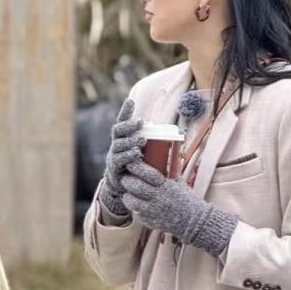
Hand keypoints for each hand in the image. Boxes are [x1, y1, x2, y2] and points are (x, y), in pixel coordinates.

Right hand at [98, 98, 143, 215]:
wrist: (125, 188)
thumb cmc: (139, 168)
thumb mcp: (146, 154)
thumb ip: (153, 144)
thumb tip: (177, 136)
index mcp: (123, 139)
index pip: (121, 122)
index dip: (125, 112)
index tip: (131, 101)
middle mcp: (116, 146)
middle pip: (118, 131)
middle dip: (128, 125)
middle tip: (140, 123)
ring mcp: (113, 157)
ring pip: (118, 145)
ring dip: (130, 141)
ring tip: (141, 140)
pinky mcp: (115, 169)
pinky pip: (119, 160)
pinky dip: (128, 156)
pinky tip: (136, 154)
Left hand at [120, 161, 237, 257]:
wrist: (194, 222)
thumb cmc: (188, 200)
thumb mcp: (179, 183)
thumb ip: (169, 173)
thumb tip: (161, 160)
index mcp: (166, 186)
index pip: (147, 173)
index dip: (136, 167)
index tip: (129, 163)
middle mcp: (159, 198)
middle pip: (135, 186)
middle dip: (127, 181)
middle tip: (125, 178)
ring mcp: (153, 211)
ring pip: (132, 201)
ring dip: (127, 196)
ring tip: (128, 193)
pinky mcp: (150, 221)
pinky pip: (137, 214)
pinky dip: (135, 208)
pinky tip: (137, 205)